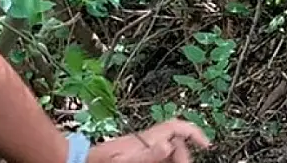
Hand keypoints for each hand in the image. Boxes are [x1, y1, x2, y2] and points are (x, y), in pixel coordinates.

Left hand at [88, 120, 210, 162]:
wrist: (80, 161)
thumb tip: (168, 145)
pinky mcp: (134, 154)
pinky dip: (164, 160)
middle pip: (175, 142)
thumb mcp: (124, 160)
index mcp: (148, 138)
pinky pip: (156, 156)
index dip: (195, 133)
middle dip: (185, 155)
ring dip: (174, 158)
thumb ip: (147, 154)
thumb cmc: (98, 161)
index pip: (178, 127)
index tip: (206, 144)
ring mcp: (140, 147)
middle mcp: (146, 140)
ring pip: (166, 151)